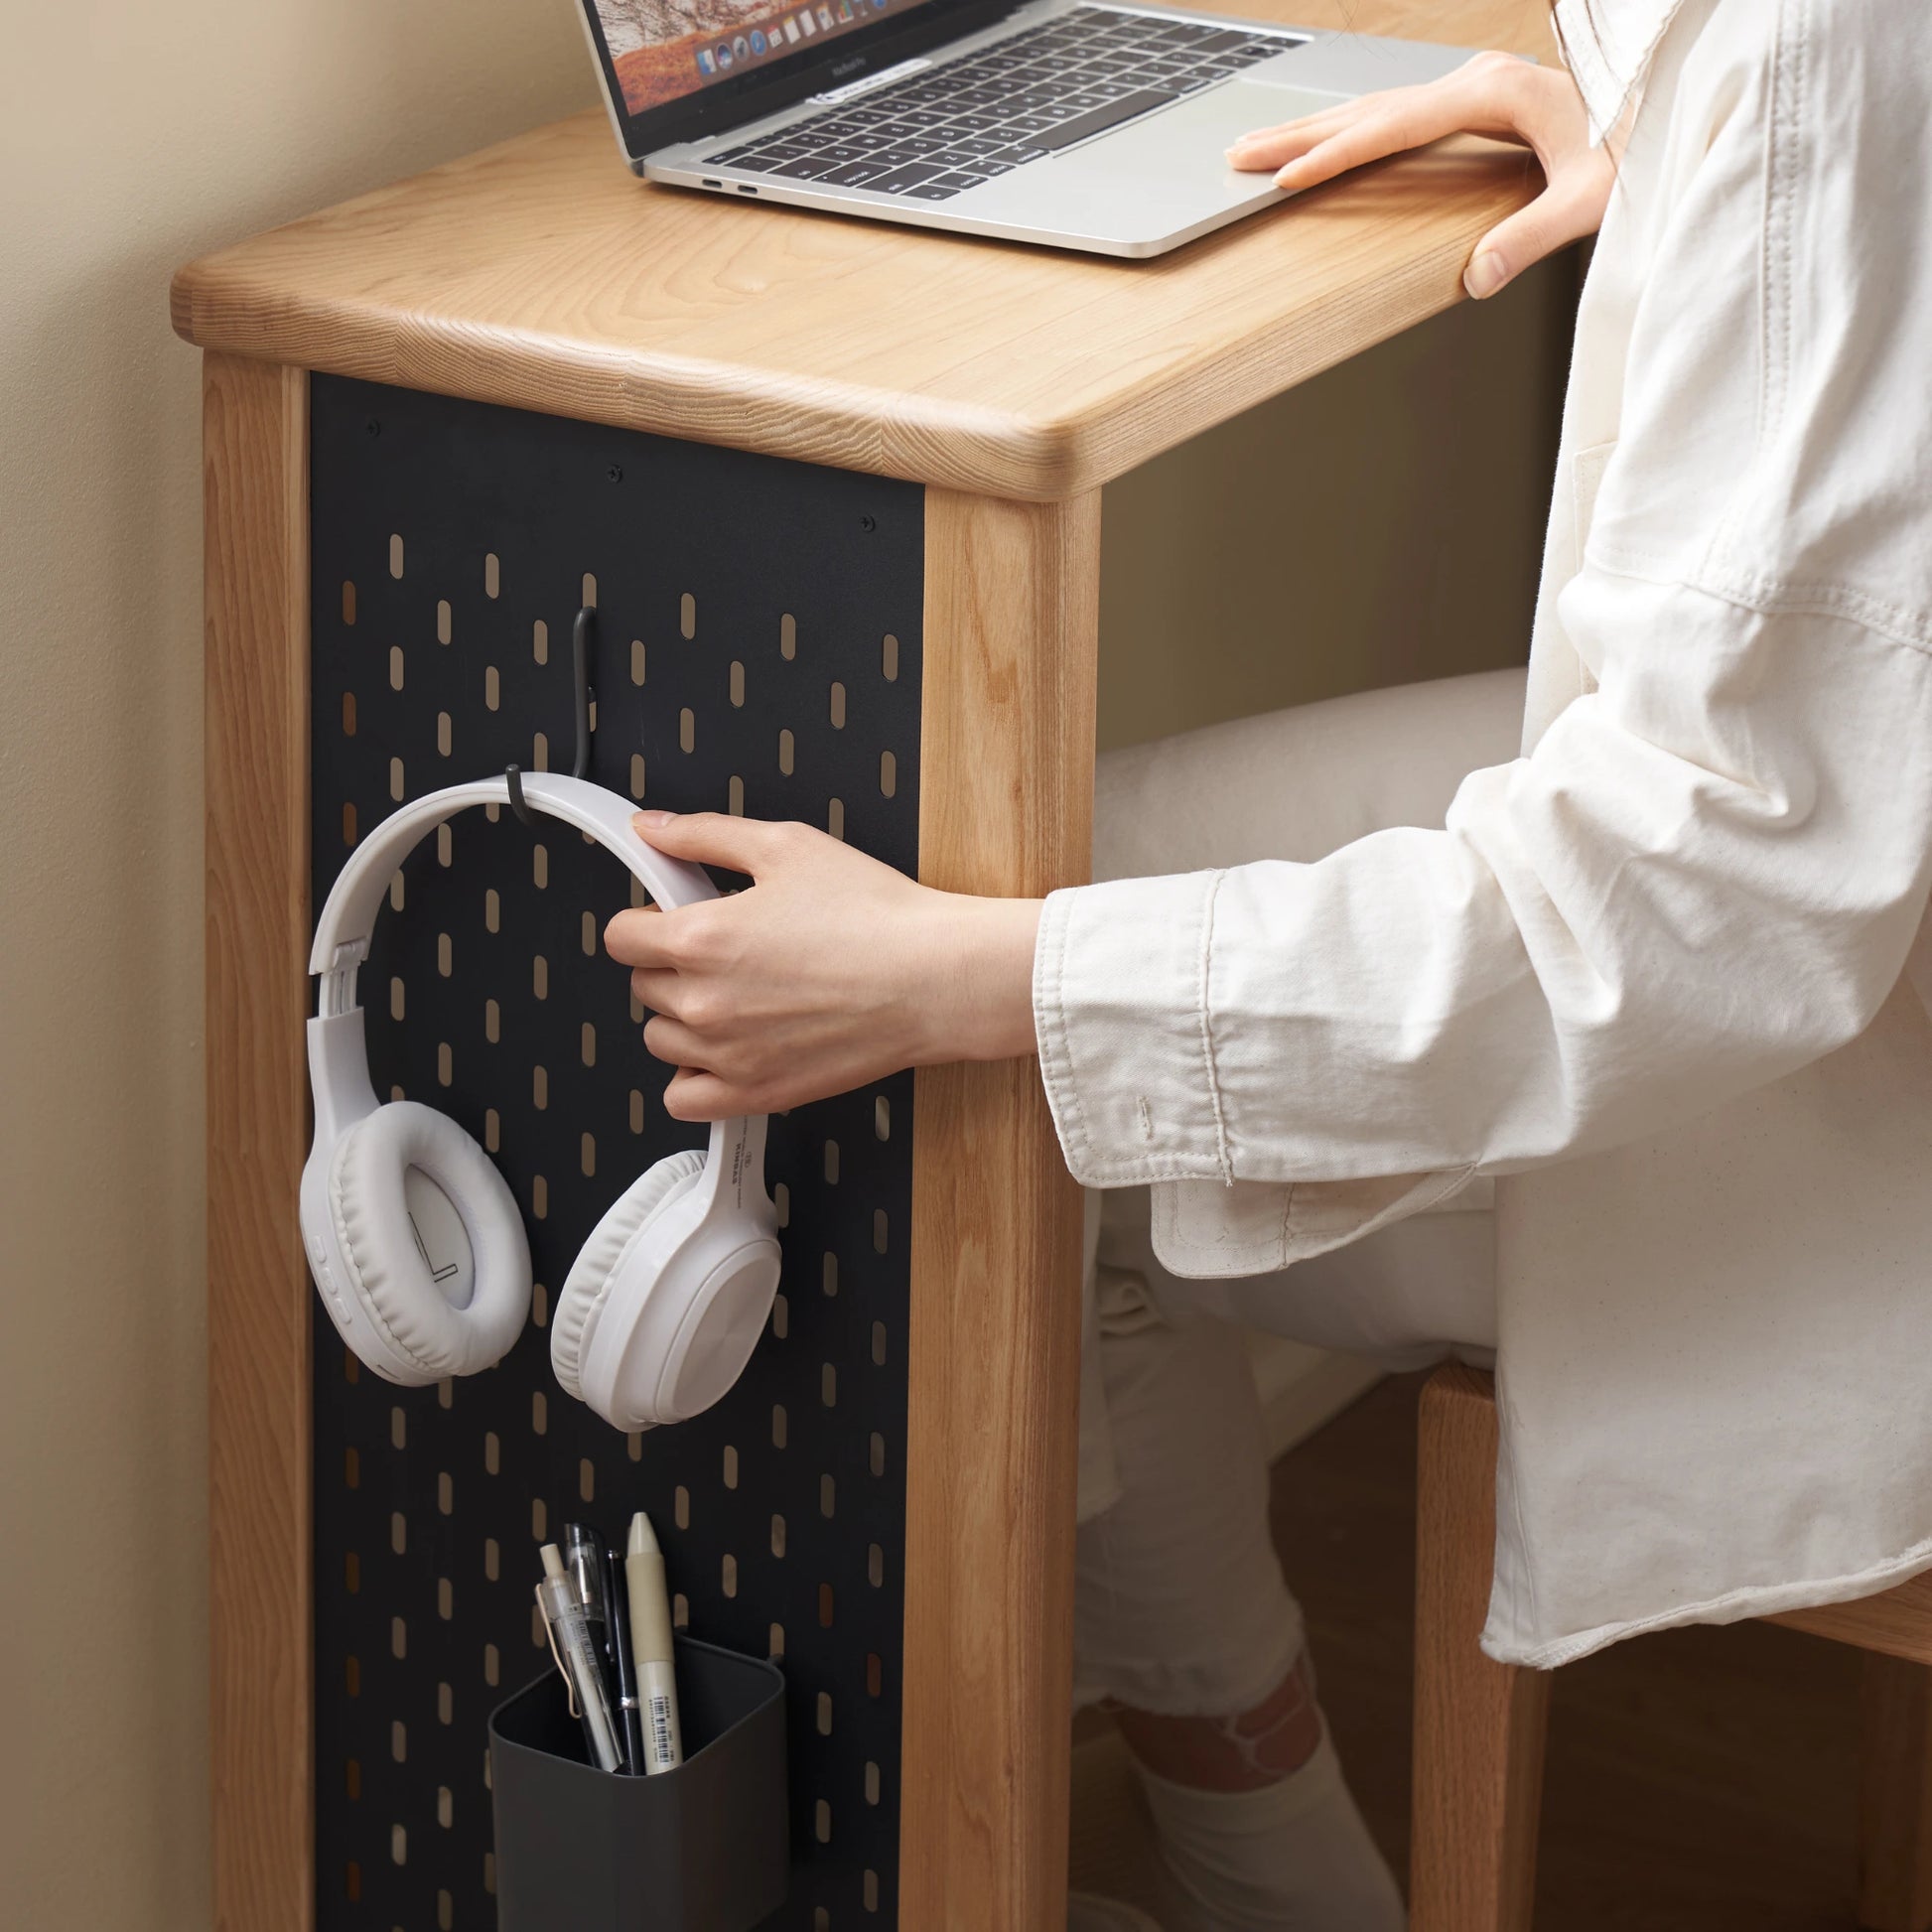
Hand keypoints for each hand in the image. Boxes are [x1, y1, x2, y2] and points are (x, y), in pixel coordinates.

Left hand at [604, 811, 1042, 1119]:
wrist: (936, 977)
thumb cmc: (877, 916)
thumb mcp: (787, 847)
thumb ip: (705, 836)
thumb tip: (653, 829)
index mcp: (701, 938)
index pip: (620, 937)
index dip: (647, 920)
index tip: (674, 918)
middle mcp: (704, 1002)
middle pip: (643, 986)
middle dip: (673, 964)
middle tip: (728, 950)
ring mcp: (727, 1055)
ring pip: (660, 1040)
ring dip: (683, 1019)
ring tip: (736, 996)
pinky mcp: (757, 1093)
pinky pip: (684, 1098)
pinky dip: (695, 1078)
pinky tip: (727, 1050)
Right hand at [1227, 51, 1613, 299]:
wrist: (1679, 116)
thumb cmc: (1643, 153)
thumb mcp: (1593, 202)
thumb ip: (1533, 237)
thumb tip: (1476, 278)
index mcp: (1496, 93)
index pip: (1392, 127)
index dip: (1334, 155)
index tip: (1286, 178)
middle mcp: (1480, 79)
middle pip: (1369, 108)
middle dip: (1298, 134)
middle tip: (1236, 156)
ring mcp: (1479, 84)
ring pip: (1378, 107)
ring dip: (1316, 130)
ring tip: (1260, 150)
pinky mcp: (1482, 99)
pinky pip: (1399, 115)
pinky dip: (1353, 131)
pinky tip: (1329, 145)